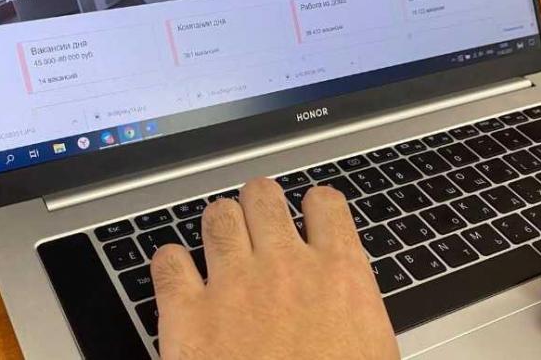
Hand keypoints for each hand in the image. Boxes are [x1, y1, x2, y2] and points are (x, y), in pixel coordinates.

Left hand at [150, 179, 399, 359]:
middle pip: (263, 196)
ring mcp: (232, 284)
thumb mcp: (372, 352)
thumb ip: (355, 310)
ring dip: (219, 225)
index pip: (326, 205)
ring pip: (218, 215)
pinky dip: (171, 264)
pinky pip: (168, 261)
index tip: (309, 215)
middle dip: (259, 204)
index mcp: (338, 275)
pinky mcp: (186, 313)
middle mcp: (283, 266)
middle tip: (258, 224)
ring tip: (220, 243)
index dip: (314, 206)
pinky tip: (179, 277)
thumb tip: (350, 304)